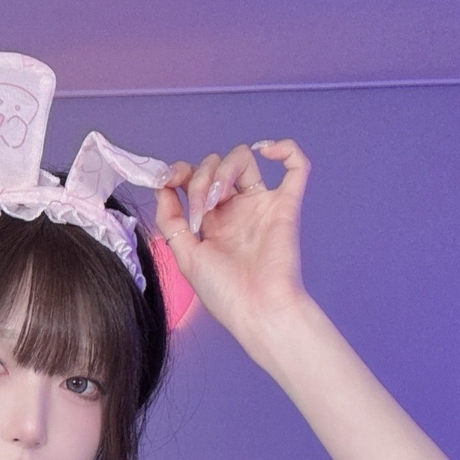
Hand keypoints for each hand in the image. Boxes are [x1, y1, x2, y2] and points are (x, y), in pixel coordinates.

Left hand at [154, 141, 311, 347]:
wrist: (257, 311)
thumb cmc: (224, 293)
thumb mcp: (185, 256)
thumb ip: (170, 221)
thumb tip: (161, 188)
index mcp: (212, 222)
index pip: (194, 180)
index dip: (179, 172)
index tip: (168, 180)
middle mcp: (236, 210)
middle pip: (216, 166)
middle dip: (200, 178)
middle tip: (200, 210)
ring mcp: (261, 206)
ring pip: (244, 158)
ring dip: (224, 168)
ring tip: (218, 199)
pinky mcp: (286, 206)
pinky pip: (298, 166)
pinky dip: (286, 148)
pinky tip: (267, 151)